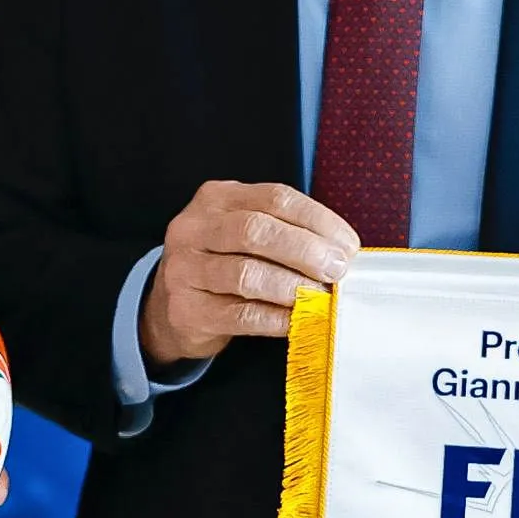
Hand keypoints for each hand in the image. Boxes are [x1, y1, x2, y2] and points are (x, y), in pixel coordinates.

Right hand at [139, 181, 357, 370]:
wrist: (170, 305)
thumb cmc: (223, 263)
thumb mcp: (243, 233)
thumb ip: (285, 232)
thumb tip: (342, 251)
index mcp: (217, 198)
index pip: (275, 198)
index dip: (318, 220)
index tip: (348, 246)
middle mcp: (194, 228)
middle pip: (256, 230)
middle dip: (305, 251)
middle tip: (337, 271)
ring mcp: (184, 269)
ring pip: (246, 274)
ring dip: (293, 287)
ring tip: (320, 298)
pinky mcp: (186, 310)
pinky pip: (240, 315)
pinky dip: (276, 319)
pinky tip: (297, 320)